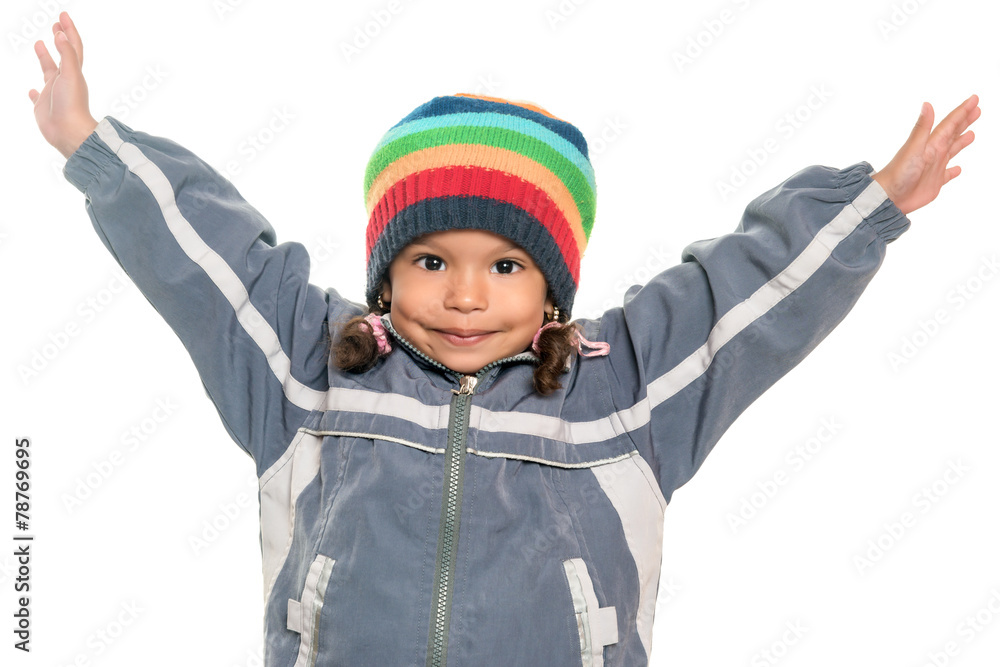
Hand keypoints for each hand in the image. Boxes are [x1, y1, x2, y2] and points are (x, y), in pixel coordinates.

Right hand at [28, 12, 97, 159]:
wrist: (69, 133)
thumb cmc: (72, 104)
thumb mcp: (71, 74)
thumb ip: (67, 55)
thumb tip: (61, 35)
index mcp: (73, 72)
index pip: (72, 46)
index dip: (68, 30)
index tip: (63, 15)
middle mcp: (64, 81)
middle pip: (62, 55)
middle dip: (59, 38)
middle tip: (55, 24)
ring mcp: (54, 93)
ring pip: (48, 71)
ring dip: (45, 57)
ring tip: (38, 43)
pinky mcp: (44, 107)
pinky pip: (38, 97)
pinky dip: (34, 92)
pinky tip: (32, 91)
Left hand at [870, 95, 980, 215]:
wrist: (888, 196)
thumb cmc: (899, 172)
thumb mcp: (914, 147)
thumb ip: (922, 127)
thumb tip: (927, 104)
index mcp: (931, 143)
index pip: (950, 123)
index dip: (962, 111)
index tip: (974, 99)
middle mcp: (933, 153)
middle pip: (952, 133)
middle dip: (964, 121)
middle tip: (976, 110)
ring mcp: (934, 167)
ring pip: (952, 151)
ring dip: (961, 142)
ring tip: (971, 134)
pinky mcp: (933, 182)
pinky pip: (947, 175)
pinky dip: (953, 171)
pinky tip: (958, 169)